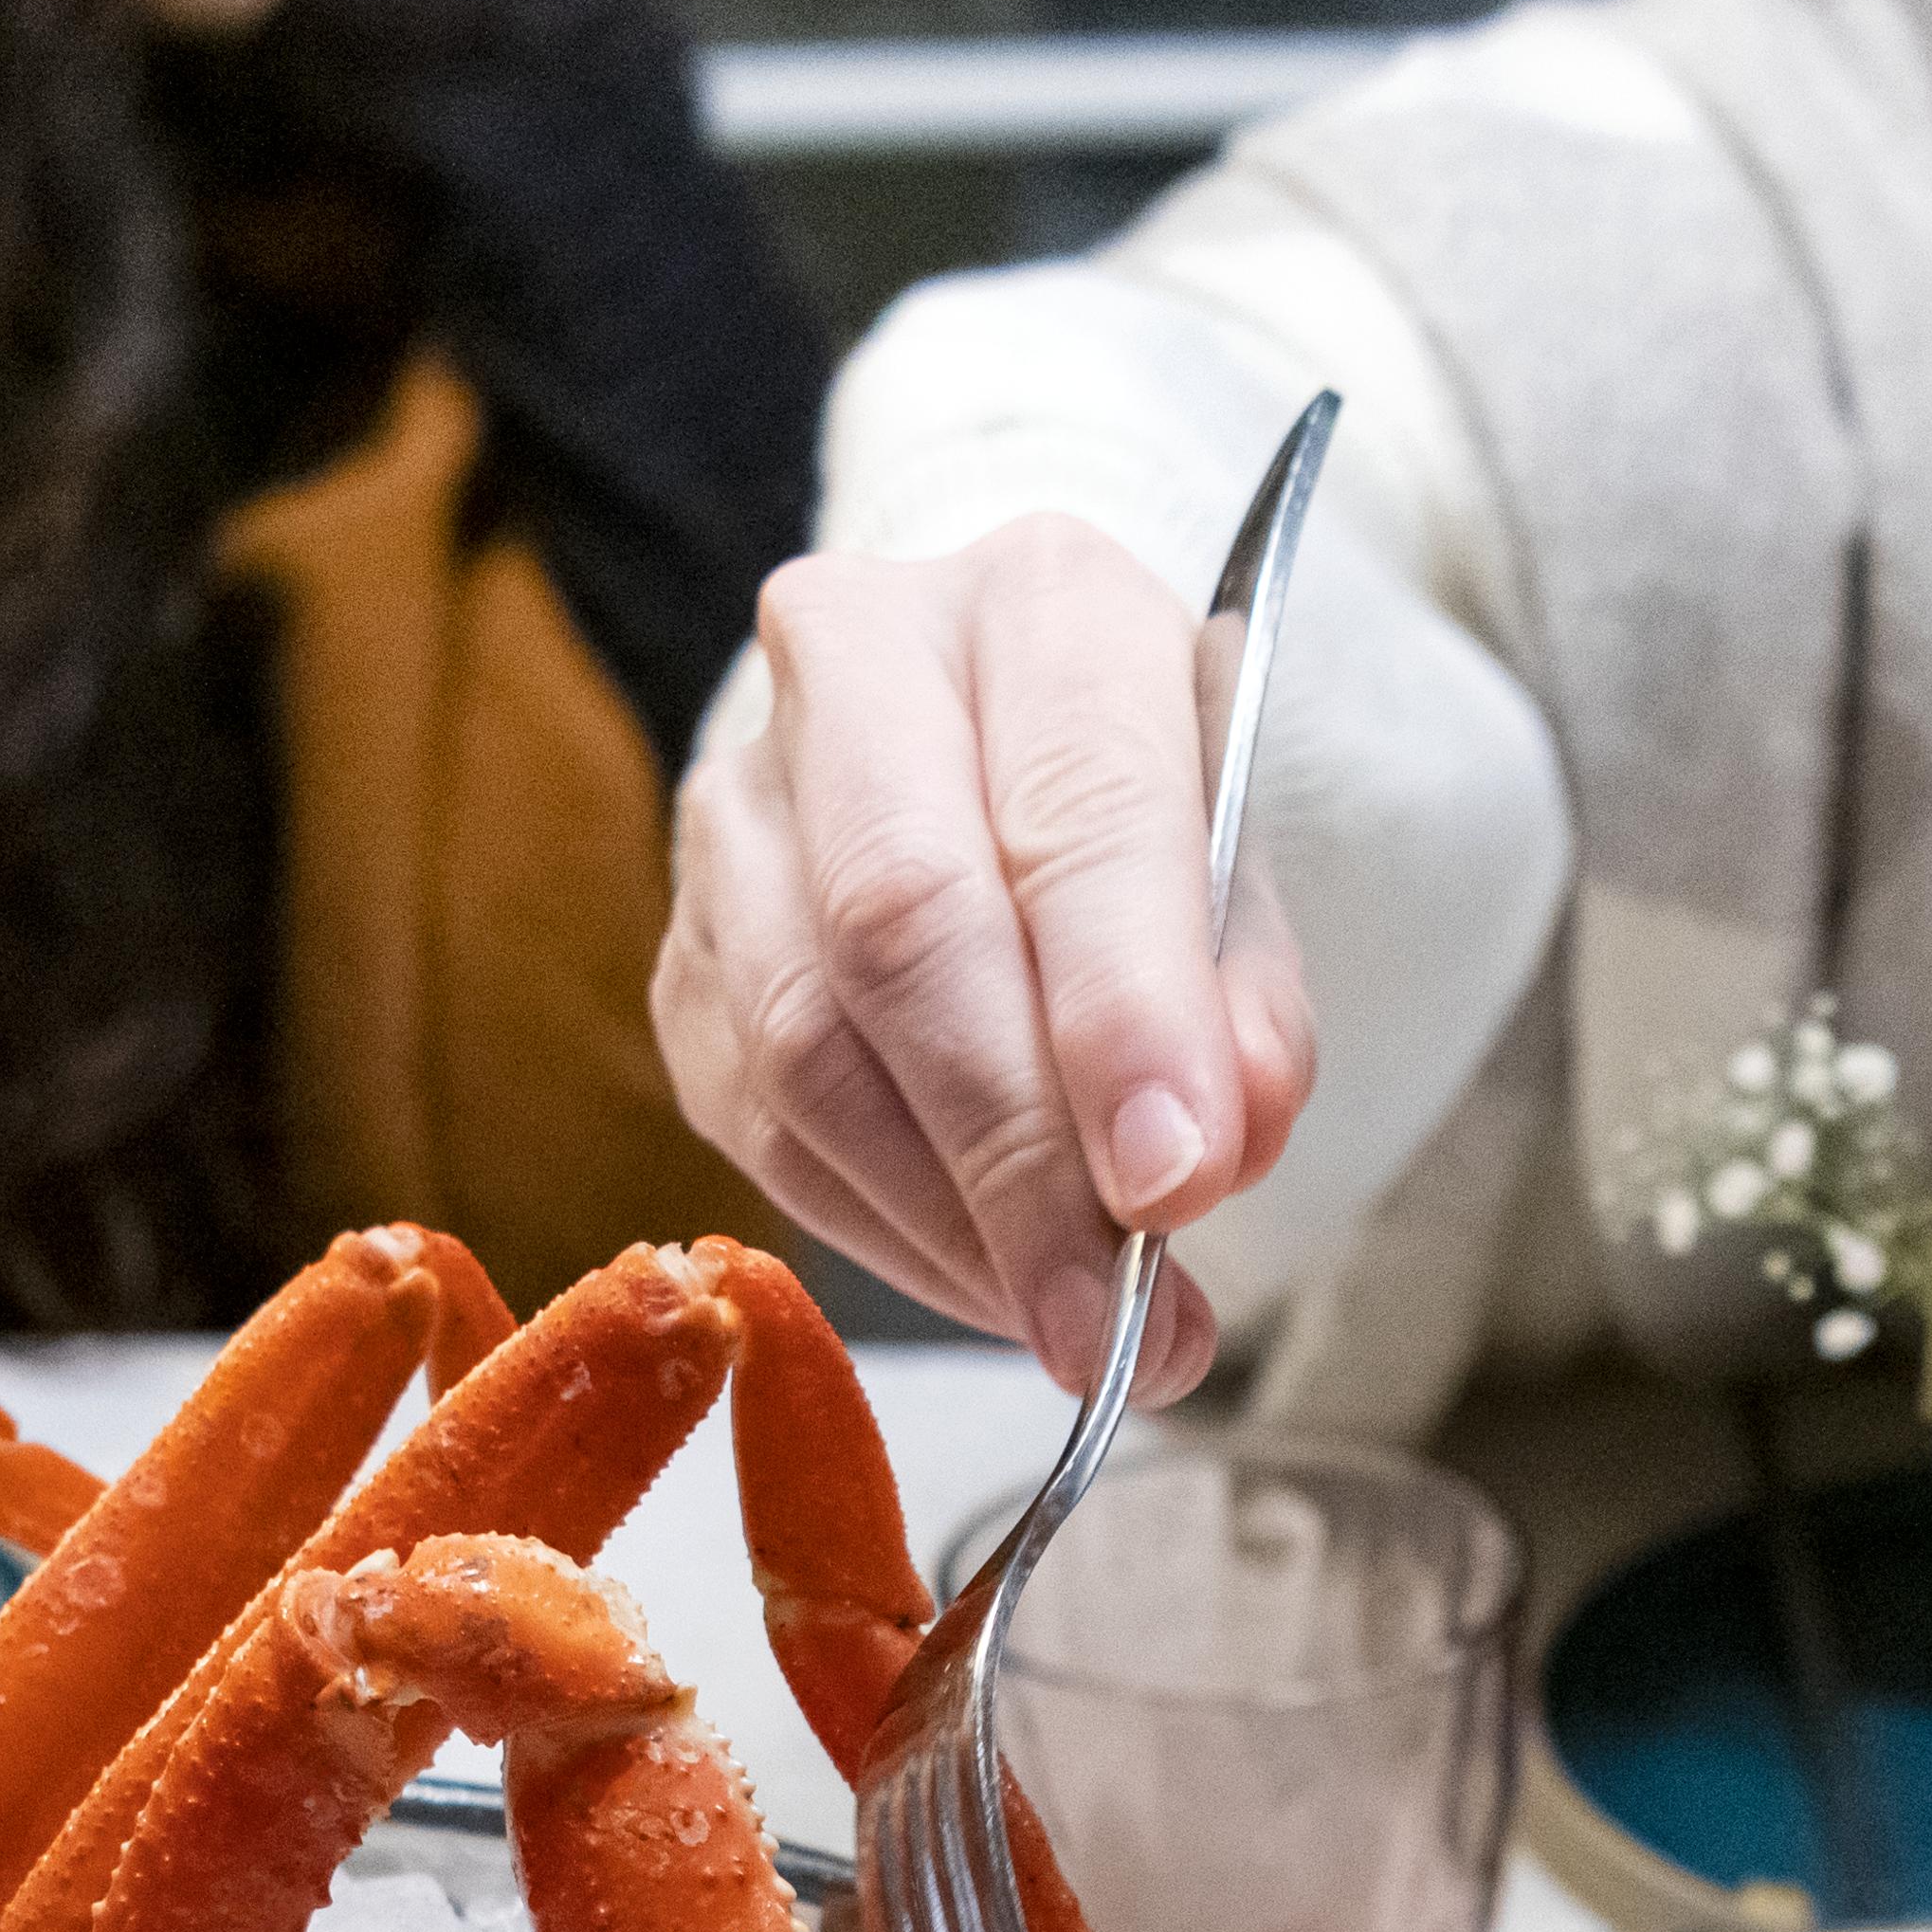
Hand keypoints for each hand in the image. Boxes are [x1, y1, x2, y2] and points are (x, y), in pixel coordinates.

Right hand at [659, 517, 1321, 1398]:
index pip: (1071, 812)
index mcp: (1041, 604)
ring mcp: (740, 802)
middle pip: (900, 928)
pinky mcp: (685, 944)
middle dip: (1016, 1155)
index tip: (1179, 1182)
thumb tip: (1203, 1152)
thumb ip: (1241, 1004)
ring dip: (949, 1222)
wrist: (1007, 750)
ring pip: (807, 1044)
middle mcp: (858, 660)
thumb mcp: (1247, 872)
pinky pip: (763, 1126)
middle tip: (1110, 1317)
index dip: (1121, 1014)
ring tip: (1078, 1326)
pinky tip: (988, 1278)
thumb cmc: (1147, 811)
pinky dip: (888, 1231)